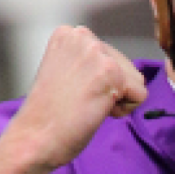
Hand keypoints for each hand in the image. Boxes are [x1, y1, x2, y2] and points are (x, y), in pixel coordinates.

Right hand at [0, 26, 146, 173]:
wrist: (34, 138)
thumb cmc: (50, 113)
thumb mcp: (67, 71)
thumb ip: (90, 61)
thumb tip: (121, 64)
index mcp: (69, 34)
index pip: (111, 56)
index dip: (98, 81)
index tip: (73, 90)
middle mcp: (83, 37)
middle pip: (126, 67)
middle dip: (110, 89)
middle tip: (78, 100)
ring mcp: (97, 53)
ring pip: (135, 80)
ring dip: (117, 99)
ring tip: (85, 104)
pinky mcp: (111, 73)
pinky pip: (140, 95)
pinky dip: (123, 110)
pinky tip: (94, 110)